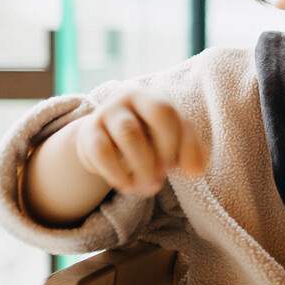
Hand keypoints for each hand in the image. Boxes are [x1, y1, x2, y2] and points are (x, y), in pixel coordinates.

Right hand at [70, 85, 208, 195]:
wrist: (108, 140)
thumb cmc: (150, 138)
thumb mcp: (174, 141)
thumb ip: (192, 152)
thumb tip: (196, 170)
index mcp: (151, 98)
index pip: (166, 112)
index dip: (175, 142)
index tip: (176, 166)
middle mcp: (126, 99)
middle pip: (151, 120)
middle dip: (159, 155)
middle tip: (162, 177)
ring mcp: (105, 114)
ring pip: (127, 135)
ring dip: (142, 167)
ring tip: (149, 186)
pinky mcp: (88, 135)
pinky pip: (102, 152)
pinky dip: (117, 173)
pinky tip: (128, 186)